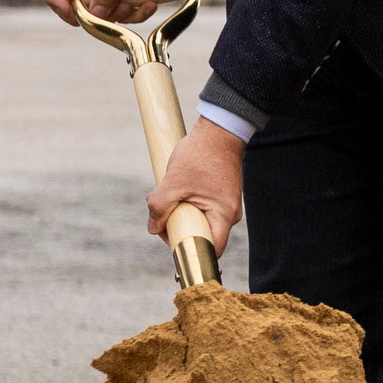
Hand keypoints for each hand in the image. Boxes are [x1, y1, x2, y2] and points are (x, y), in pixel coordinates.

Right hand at [42, 0, 187, 27]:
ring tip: (137, 3)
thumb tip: (95, 15)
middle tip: (114, 11)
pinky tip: (151, 4)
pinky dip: (137, 13)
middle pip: (75, 6)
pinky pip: (124, 14)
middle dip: (95, 14)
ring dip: (120, 15)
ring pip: (103, 14)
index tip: (70, 11)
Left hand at [147, 119, 244, 255]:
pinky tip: (175, 192)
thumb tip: (153, 228)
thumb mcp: (173, 183)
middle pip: (201, 236)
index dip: (190, 252)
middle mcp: (229, 214)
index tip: (171, 243)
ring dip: (178, 215)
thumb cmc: (200, 155)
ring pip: (198, 222)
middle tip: (160, 218)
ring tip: (166, 198)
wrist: (218, 131)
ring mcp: (225, 204)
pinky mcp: (219, 196)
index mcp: (223, 215)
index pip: (210, 249)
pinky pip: (200, 210)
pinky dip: (184, 205)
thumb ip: (159, 209)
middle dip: (176, 229)